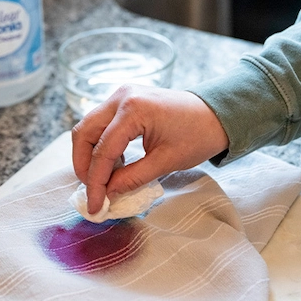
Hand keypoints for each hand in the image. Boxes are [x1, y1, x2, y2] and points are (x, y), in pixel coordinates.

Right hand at [71, 84, 228, 214]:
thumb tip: (107, 194)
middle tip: (92, 191)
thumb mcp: (166, 162)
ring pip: (88, 127)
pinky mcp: (124, 99)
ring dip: (90, 154)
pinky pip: (101, 123)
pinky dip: (101, 144)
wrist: (217, 114)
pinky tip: (114, 164)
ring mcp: (121, 94)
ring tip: (103, 180)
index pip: (103, 151)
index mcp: (134, 110)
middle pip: (84, 133)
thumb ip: (132, 178)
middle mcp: (121, 97)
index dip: (96, 182)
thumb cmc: (197, 135)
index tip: (95, 206)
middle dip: (83, 165)